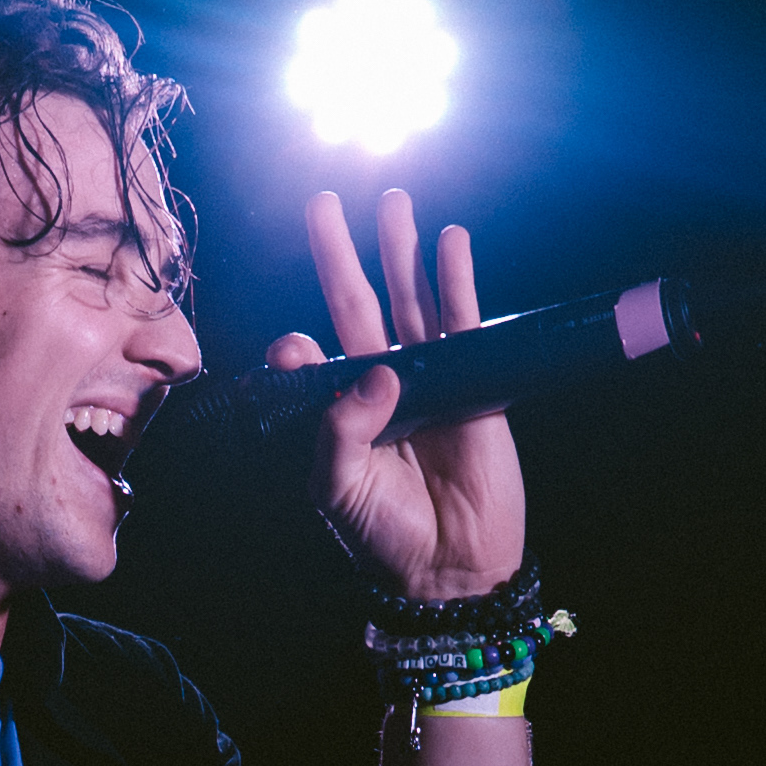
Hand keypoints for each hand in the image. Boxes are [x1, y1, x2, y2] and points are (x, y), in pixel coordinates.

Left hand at [266, 188, 526, 600]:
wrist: (449, 566)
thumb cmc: (383, 534)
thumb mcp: (338, 490)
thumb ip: (338, 433)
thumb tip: (375, 372)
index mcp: (337, 409)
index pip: (313, 357)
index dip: (299, 344)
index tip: (293, 349)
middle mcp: (379, 384)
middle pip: (358, 304)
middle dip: (343, 253)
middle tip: (326, 200)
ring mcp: (428, 378)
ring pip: (410, 301)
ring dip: (402, 252)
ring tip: (395, 201)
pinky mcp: (473, 382)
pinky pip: (463, 322)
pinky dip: (457, 281)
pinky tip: (451, 241)